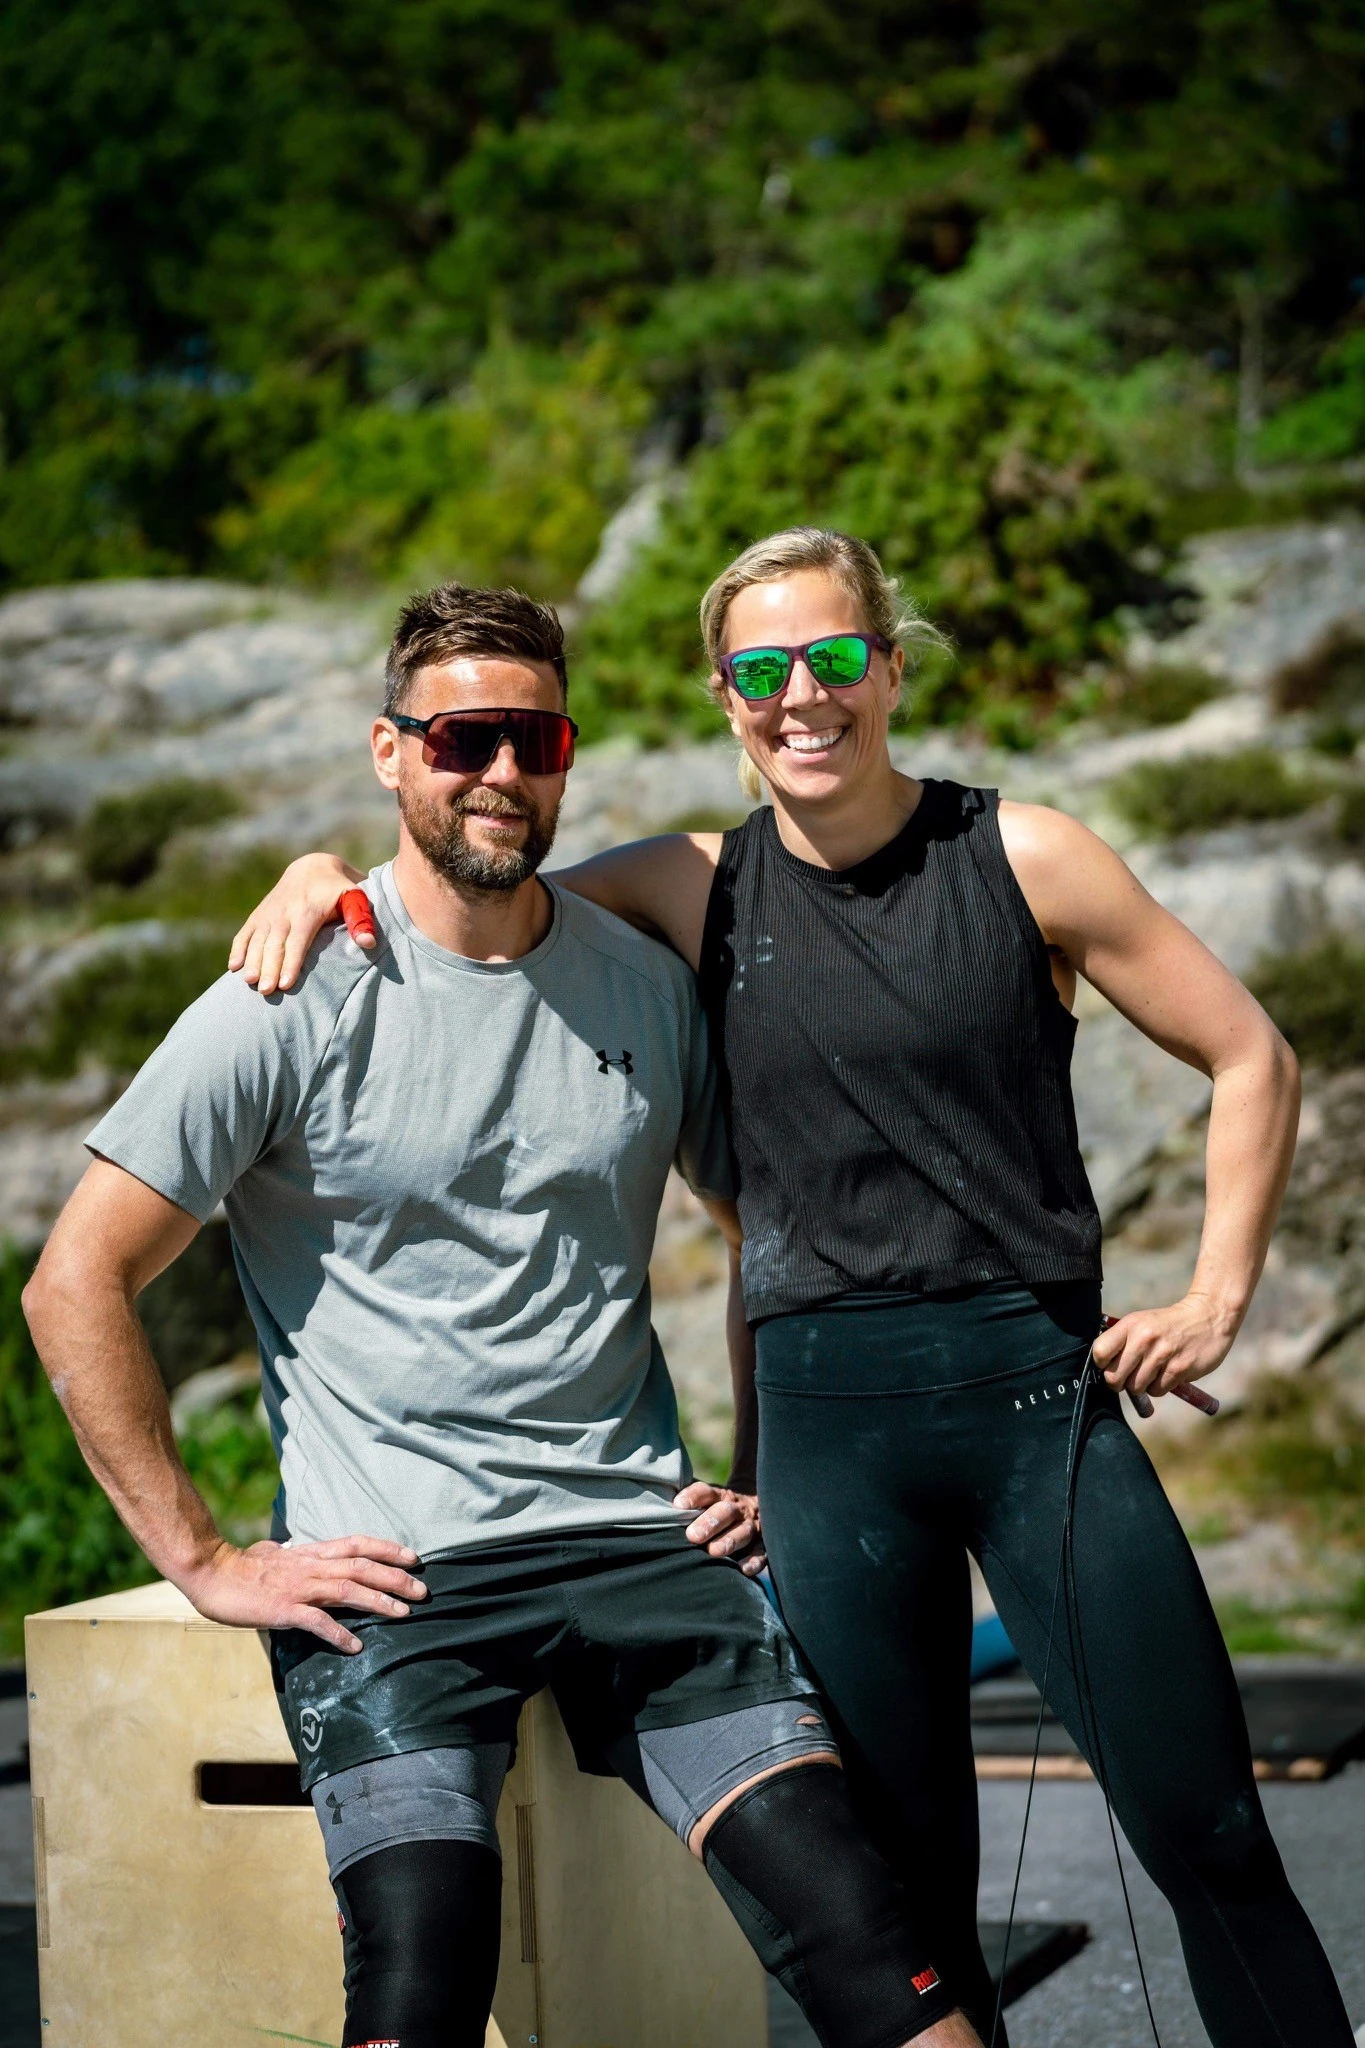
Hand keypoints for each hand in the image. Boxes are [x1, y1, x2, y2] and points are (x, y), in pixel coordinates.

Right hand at [177, 1534, 428, 1653]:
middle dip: (396, 1578)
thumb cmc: (240, 1566)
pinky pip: (317, 1621)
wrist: (211, 1573)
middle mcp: (311, 1566)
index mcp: (311, 1553)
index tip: (414, 1557)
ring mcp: (299, 1587)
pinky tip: (356, 1645)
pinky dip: (338, 1632)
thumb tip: (289, 1548)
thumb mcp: (273, 1554)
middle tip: (423, 1590)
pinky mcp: (284, 1609)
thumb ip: (290, 1553)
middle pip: (363, 1567)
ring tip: (404, 1614)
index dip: (388, 1549)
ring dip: (379, 1602)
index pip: (357, 1544)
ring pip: (348, 1589)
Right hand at [228, 853, 362, 994]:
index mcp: (308, 910)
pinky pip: (245, 932)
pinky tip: (233, 967)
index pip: (298, 940)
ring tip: (249, 982)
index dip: (291, 962)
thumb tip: (368, 944)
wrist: (313, 867)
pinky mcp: (259, 915)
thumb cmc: (339, 889)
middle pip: (275, 943)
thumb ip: (361, 920)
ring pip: (257, 939)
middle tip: (266, 991)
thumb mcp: (355, 898)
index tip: (286, 984)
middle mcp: (284, 912)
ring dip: (252, 961)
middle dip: (269, 967)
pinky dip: (238, 949)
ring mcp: (269, 913)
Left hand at [675, 1481, 765, 1575]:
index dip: (693, 1496)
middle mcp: (737, 1509)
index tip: (678, 1505)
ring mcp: (752, 1526)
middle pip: (725, 1512)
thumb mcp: (706, 1500)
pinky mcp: (763, 1545)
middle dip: (710, 1523)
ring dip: (729, 1541)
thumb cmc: (716, 1509)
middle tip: (693, 1535)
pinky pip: (762, 1553)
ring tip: (713, 1551)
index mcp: (720, 1496)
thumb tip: (656, 1507)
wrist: (754, 1507)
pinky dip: (755, 1561)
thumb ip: (686, 1503)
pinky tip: (744, 1569)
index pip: (706, 1492)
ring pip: (743, 1532)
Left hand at [1091, 1292, 1237, 1400]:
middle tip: (1128, 1378)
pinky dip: (1159, 1387)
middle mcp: (1144, 1338)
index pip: (1099, 1352)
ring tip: (1152, 1372)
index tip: (1111, 1365)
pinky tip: (1167, 1373)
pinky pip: (1157, 1391)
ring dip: (1142, 1385)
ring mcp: (1162, 1354)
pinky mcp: (1179, 1368)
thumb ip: (1122, 1342)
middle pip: (1114, 1377)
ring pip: (1136, 1387)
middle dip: (1119, 1383)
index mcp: (1130, 1325)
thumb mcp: (1141, 1323)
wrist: (1208, 1317)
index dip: (1102, 1364)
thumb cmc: (1167, 1325)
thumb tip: (1102, 1369)